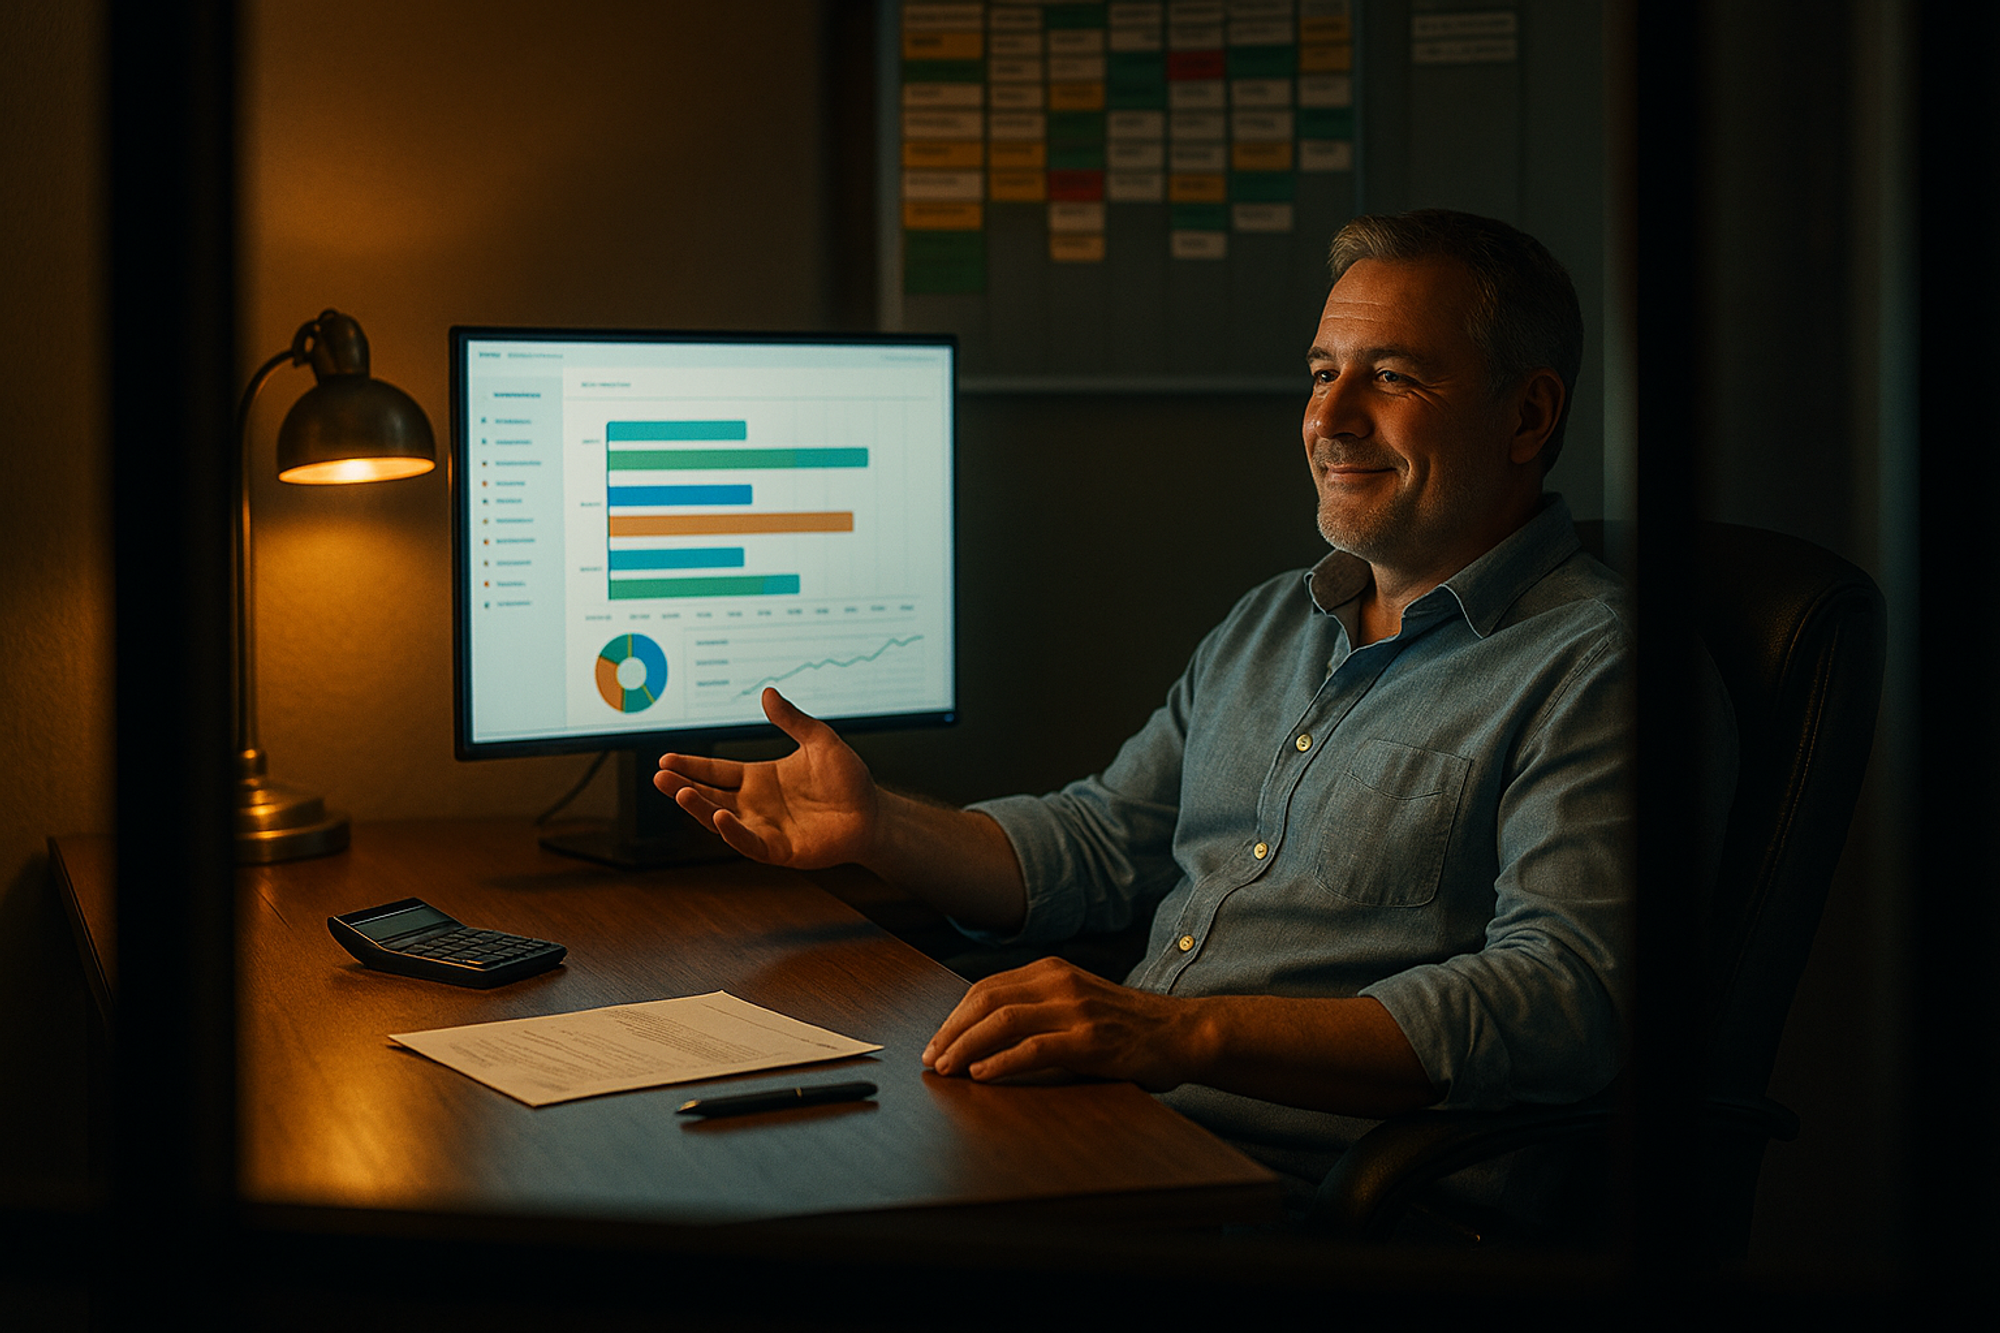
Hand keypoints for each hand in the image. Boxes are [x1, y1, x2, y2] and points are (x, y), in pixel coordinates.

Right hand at [653, 688, 879, 868]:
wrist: (873, 813)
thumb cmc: (847, 779)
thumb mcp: (819, 741)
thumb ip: (792, 720)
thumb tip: (768, 691)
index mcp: (759, 778)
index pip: (716, 771)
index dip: (692, 765)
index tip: (666, 758)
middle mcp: (755, 804)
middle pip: (710, 795)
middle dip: (684, 786)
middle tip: (659, 775)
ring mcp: (765, 828)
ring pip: (722, 821)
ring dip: (700, 808)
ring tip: (680, 794)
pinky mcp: (780, 850)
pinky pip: (750, 843)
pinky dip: (733, 832)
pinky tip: (719, 817)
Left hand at [921, 957, 1199, 1091]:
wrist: (1182, 1032)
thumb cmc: (1126, 1026)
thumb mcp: (1077, 1002)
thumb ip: (1038, 1008)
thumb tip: (983, 1034)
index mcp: (1052, 971)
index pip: (987, 988)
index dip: (955, 1016)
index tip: (936, 1042)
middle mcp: (1059, 983)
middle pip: (986, 1000)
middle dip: (950, 1030)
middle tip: (931, 1059)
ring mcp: (1075, 1010)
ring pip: (1003, 1021)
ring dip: (966, 1046)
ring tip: (946, 1069)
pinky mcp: (1090, 1041)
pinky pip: (1034, 1049)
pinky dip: (1001, 1062)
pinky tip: (980, 1074)